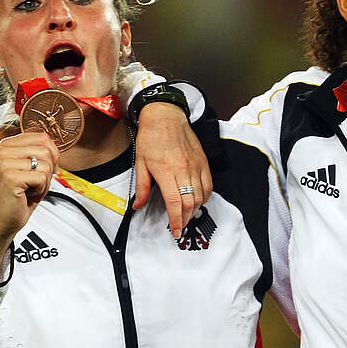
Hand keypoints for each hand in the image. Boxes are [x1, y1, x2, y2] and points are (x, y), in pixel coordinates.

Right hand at [0, 131, 58, 244]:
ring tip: (30, 188)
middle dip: (48, 170)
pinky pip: (42, 177)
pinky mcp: (10, 177)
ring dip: (44, 181)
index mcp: (7, 145)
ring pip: (46, 164)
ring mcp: (5, 163)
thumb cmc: (20, 196)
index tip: (43, 169)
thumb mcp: (33, 169)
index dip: (52, 155)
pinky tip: (27, 194)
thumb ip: (42, 153)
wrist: (5, 219)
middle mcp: (3, 151)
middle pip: (46, 150)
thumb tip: (56, 147)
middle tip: (35, 183)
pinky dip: (41, 190)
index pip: (42, 137)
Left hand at [133, 102, 211, 238]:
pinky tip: (198, 201)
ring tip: (187, 217)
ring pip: (200, 196)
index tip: (175, 231)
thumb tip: (138, 205)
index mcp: (166, 171)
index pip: (174, 203)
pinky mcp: (203, 162)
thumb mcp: (140, 162)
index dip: (176, 220)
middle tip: (180, 227)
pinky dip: (204, 197)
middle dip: (185, 220)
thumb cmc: (152, 137)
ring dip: (194, 211)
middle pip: (190, 203)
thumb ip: (142, 187)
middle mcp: (183, 170)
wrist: (166, 116)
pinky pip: (208, 185)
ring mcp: (196, 166)